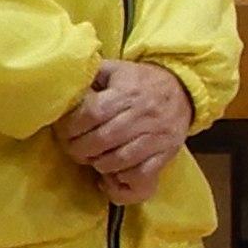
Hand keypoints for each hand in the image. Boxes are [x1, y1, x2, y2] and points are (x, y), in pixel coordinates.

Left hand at [61, 58, 196, 204]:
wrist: (183, 90)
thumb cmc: (141, 82)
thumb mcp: (116, 69)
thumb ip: (89, 73)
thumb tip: (63, 83)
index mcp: (127, 92)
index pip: (93, 113)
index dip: (71, 126)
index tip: (63, 131)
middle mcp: (143, 114)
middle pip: (103, 139)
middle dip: (79, 149)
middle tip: (72, 148)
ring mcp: (157, 136)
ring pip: (120, 159)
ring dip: (99, 163)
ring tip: (92, 158)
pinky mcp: (166, 152)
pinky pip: (142, 173)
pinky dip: (124, 177)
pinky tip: (114, 173)